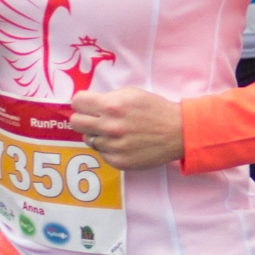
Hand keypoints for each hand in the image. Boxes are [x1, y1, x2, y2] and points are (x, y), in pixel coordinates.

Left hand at [70, 87, 184, 169]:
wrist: (179, 132)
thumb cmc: (156, 109)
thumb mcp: (134, 93)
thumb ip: (110, 97)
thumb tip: (90, 103)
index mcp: (112, 106)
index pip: (77, 102)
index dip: (83, 102)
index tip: (89, 105)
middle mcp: (109, 127)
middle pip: (75, 122)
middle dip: (84, 118)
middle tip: (96, 119)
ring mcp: (112, 146)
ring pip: (88, 139)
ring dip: (98, 134)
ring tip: (115, 132)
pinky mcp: (118, 161)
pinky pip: (101, 153)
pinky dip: (109, 147)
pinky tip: (124, 143)